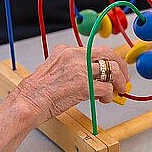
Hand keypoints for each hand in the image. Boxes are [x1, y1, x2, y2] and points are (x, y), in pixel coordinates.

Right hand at [0, 45, 128, 151]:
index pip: (95, 50)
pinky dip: (109, 96)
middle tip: (123, 79)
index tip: (112, 70)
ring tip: (117, 91)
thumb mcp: (54, 69)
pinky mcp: (84, 85)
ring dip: (118, 82)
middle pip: (108, 54)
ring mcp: (81, 70)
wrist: (28, 102)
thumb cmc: (38, 92)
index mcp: (67, 51)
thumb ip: (72, 67)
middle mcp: (75, 56)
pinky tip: (103, 101)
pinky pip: (106, 88)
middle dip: (120, 66)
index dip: (108, 61)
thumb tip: (91, 76)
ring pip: (112, 69)